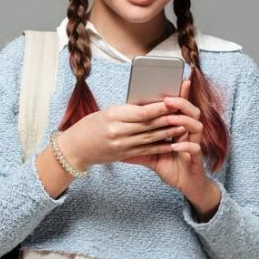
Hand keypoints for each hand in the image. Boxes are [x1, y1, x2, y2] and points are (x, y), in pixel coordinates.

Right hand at [57, 99, 185, 169]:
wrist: (76, 148)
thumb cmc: (90, 126)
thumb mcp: (107, 112)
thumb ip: (127, 111)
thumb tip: (148, 106)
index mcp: (113, 116)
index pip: (141, 112)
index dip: (159, 108)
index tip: (172, 102)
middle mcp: (118, 132)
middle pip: (148, 125)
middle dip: (168, 119)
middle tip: (183, 112)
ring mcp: (121, 146)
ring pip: (150, 138)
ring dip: (168, 133)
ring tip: (182, 126)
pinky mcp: (124, 155)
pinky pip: (146, 151)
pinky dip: (160, 147)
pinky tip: (172, 144)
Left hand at [121, 78, 213, 202]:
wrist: (185, 184)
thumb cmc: (169, 166)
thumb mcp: (151, 155)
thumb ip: (138, 148)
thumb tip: (117, 146)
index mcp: (179, 128)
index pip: (179, 108)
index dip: (177, 95)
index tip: (169, 83)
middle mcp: (188, 133)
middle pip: (191, 111)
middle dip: (181, 103)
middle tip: (167, 99)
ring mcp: (194, 144)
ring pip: (196, 126)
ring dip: (183, 121)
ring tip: (170, 119)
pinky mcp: (197, 158)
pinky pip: (195, 148)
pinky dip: (186, 146)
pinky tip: (175, 145)